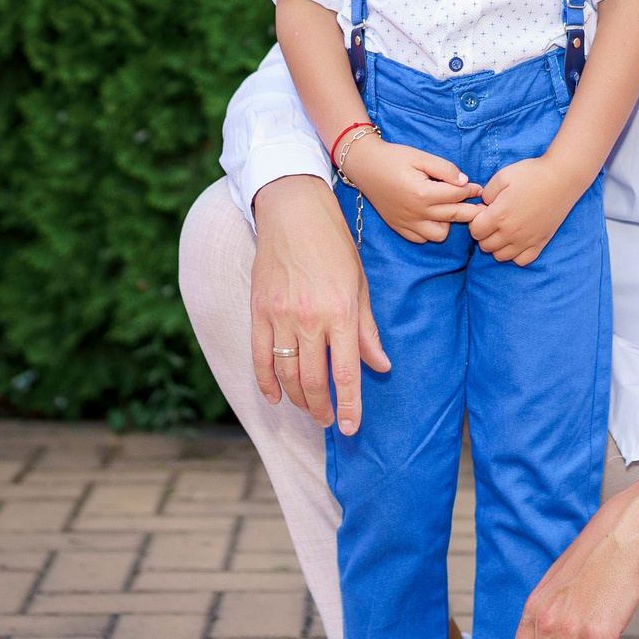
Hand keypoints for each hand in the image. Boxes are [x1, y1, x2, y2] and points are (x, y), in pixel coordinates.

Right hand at [251, 175, 388, 434]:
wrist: (292, 210)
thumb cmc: (333, 244)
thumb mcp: (360, 284)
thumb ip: (367, 330)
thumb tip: (381, 366)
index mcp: (341, 311)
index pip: (346, 371)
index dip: (349, 405)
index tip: (351, 428)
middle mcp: (309, 318)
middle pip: (313, 379)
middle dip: (322, 408)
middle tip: (329, 420)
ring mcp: (280, 315)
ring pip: (286, 373)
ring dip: (298, 399)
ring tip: (309, 409)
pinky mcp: (258, 310)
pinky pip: (259, 356)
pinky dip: (266, 381)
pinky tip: (276, 397)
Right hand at [340, 136, 483, 242]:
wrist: (364, 166)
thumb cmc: (393, 158)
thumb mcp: (420, 156)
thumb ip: (444, 168)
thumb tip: (465, 181)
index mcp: (423, 193)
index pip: (457, 195)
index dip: (471, 190)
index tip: (479, 188)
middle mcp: (416, 212)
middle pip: (454, 216)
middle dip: (472, 211)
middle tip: (482, 207)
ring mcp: (407, 223)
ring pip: (440, 234)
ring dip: (449, 223)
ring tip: (449, 209)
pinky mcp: (399, 227)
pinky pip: (422, 238)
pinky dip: (431, 230)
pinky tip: (433, 217)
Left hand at [470, 155, 587, 265]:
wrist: (562, 178)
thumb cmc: (532, 174)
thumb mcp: (502, 176)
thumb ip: (486, 193)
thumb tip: (483, 206)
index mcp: (499, 216)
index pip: (475, 231)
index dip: (476, 220)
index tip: (485, 211)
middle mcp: (511, 233)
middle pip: (485, 245)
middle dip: (484, 233)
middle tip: (494, 218)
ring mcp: (526, 241)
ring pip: (501, 256)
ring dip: (497, 245)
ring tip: (504, 229)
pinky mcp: (540, 243)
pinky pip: (522, 261)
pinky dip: (515, 254)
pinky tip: (517, 240)